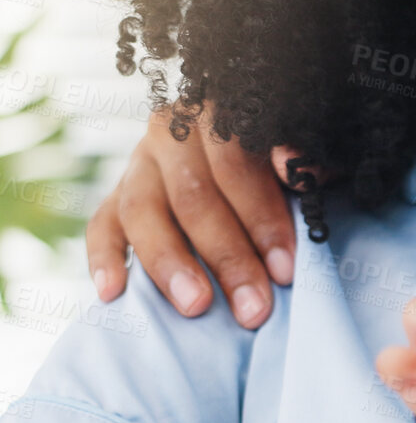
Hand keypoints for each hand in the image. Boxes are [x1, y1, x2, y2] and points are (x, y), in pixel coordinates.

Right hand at [87, 108, 296, 327]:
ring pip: (142, 211)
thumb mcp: (308, 158)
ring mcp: (138, 164)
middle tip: (252, 307)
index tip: (284, 270)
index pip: (237, 168)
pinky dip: (104, 259)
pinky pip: (101, 225)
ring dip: (170, 264)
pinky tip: (114, 293)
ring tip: (196, 306)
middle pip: (193, 197)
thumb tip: (295, 167)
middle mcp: (172, 133)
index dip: (262, 221)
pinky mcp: (114, 196)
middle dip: (227, 258)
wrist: (240, 154)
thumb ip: (308, 162)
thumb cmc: (282, 164)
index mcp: (220, 115)